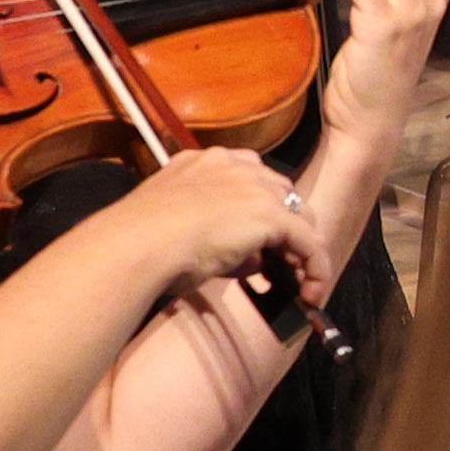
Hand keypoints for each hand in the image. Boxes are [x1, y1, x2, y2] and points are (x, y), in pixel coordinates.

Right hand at [111, 145, 318, 301]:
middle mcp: (233, 165)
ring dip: (299, 246)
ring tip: (299, 278)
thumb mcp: (180, 225)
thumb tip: (248, 257)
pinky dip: (315, 266)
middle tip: (282, 263)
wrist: (135, 244)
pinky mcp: (269, 214)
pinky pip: (307, 241)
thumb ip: (214, 230)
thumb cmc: (142, 242)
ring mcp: (253, 186)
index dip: (260, 210)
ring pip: (297, 214)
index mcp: (205, 161)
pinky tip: (312, 289)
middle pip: (280, 193)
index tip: (259, 240)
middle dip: (284, 227)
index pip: (250, 180)